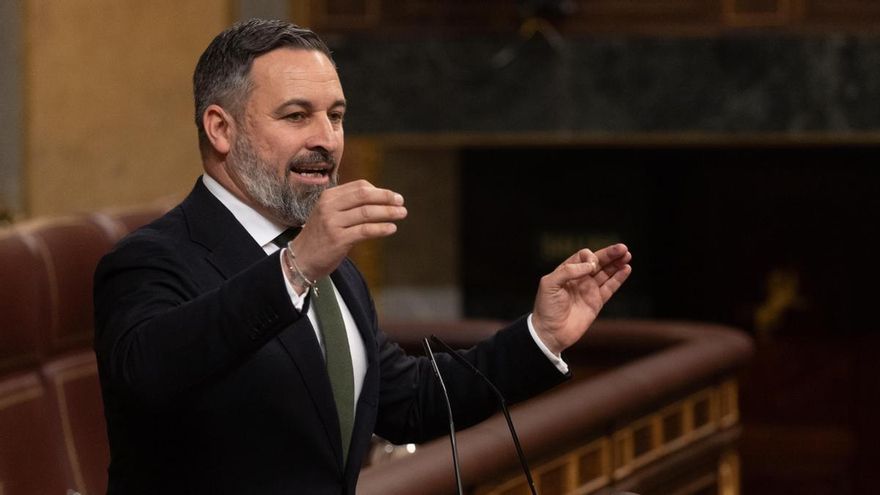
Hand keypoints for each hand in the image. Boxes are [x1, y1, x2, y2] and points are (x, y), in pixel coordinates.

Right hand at [288, 180, 406, 285]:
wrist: (301, 259)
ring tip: (401, 214)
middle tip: (401, 202)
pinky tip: (391, 228)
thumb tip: (379, 197)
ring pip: (367, 213)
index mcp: (328, 197)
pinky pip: (364, 231)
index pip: (359, 187)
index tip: (393, 197)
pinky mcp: (338, 240)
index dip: (379, 190)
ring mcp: (332, 223)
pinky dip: (381, 228)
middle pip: (364, 196)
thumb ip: (348, 204)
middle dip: (386, 197)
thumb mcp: (329, 213)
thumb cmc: (320, 236)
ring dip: (388, 212)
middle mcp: (329, 207)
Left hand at [532, 244, 631, 354]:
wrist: (550, 332)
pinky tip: (626, 269)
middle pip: (598, 262)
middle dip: (610, 254)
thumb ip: (568, 271)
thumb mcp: (549, 284)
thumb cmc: (546, 307)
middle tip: (623, 248)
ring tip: (628, 255)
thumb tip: (590, 265)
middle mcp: (579, 279)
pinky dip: (619, 278)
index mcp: (566, 272)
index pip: (583, 256)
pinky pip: (610, 287)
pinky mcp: (596, 302)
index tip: (591, 266)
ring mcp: (589, 290)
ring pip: (606, 273)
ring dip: (617, 263)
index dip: (590, 257)